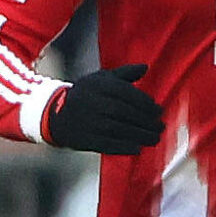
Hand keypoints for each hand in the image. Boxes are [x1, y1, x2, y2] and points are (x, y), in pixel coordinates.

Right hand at [44, 64, 161, 154]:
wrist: (55, 113)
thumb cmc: (87, 94)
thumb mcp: (102, 79)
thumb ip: (125, 74)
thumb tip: (146, 67)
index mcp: (98, 85)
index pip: (127, 93)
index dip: (146, 103)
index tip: (159, 111)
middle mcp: (92, 102)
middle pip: (124, 112)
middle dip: (146, 121)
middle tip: (160, 127)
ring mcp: (87, 121)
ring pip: (118, 128)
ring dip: (140, 135)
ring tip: (155, 139)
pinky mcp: (84, 138)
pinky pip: (106, 144)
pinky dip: (123, 147)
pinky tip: (138, 149)